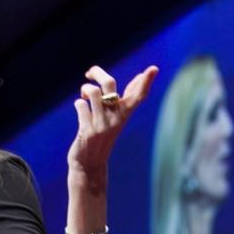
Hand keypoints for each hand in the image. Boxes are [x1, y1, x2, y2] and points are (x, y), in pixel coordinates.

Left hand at [67, 63, 158, 183]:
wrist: (90, 164)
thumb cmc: (104, 136)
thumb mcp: (118, 118)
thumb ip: (129, 97)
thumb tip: (141, 75)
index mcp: (125, 113)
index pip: (139, 96)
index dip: (146, 82)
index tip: (154, 68)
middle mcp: (116, 118)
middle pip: (109, 84)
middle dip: (97, 72)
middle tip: (89, 73)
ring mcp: (102, 125)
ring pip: (93, 92)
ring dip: (85, 88)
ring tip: (84, 94)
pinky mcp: (88, 131)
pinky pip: (81, 105)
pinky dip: (78, 103)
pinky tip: (80, 109)